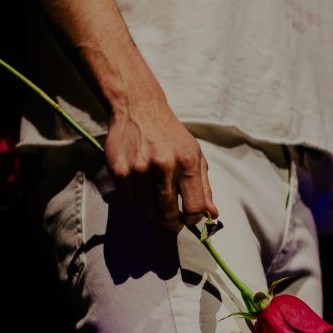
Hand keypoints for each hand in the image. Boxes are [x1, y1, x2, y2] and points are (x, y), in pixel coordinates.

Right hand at [104, 93, 217, 232]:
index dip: (193, 219)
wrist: (139, 108)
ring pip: (147, 211)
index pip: (194, 208)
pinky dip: (136, 201)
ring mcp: (139, 169)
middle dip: (172, 223)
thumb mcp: (195, 155)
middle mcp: (163, 167)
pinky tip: (141, 190)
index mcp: (187, 163)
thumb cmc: (172, 136)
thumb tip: (212, 215)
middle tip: (172, 220)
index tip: (189, 218)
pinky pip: (129, 201)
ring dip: (153, 213)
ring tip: (156, 203)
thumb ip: (204, 187)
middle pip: (168, 214)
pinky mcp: (120, 171)